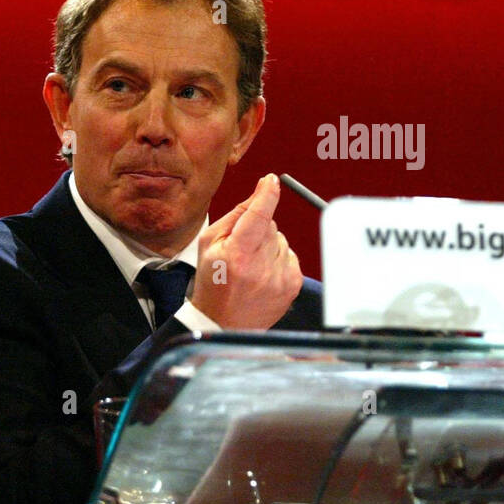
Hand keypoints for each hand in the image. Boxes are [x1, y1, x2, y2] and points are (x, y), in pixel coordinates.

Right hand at [190, 173, 303, 328]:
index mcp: (237, 254)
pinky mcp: (293, 285)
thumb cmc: (212, 280)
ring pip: (281, 239)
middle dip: (258, 230)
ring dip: (268, 246)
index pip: (259, 215)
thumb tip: (259, 193)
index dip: (267, 194)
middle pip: (270, 225)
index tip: (271, 181)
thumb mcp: (210, 243)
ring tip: (250, 267)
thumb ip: (235, 215)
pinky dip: (278, 259)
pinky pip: (290, 255)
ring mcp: (280, 277)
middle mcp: (261, 267)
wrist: (223, 323)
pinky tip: (262, 274)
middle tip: (241, 250)